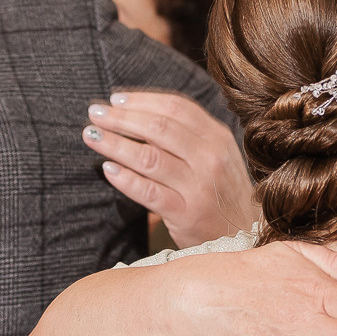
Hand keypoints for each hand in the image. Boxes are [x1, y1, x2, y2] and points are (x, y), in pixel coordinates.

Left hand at [85, 91, 257, 247]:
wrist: (244, 236)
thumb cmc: (221, 192)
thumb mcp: (217, 156)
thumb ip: (188, 135)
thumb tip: (137, 112)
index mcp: (218, 138)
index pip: (176, 107)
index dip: (141, 100)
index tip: (115, 99)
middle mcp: (211, 159)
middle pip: (160, 128)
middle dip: (122, 118)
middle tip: (95, 113)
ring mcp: (199, 187)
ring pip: (149, 158)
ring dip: (115, 144)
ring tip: (91, 136)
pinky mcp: (187, 214)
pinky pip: (149, 193)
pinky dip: (125, 180)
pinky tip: (107, 169)